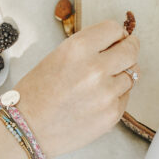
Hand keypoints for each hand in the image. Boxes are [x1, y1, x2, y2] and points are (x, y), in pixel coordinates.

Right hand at [15, 21, 139, 158]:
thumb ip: (88, 48)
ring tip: (102, 83)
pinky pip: (125, 97)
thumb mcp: (58, 56)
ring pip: (131, 75)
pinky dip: (117, 96)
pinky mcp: (112, 114)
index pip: (113, 29)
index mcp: (78, 48)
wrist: (26, 129)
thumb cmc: (36, 93)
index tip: (117, 39)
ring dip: (121, 75)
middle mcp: (95, 69)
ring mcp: (106, 93)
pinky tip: (97, 100)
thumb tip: (116, 42)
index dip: (117, 34)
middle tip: (125, 53)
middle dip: (129, 50)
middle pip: (131, 51)